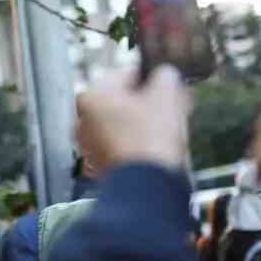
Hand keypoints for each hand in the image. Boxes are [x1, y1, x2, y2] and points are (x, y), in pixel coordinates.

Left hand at [75, 66, 190, 171]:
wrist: (146, 187)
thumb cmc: (152, 138)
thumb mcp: (166, 95)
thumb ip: (165, 75)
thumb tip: (165, 74)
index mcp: (91, 95)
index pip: (128, 73)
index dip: (156, 77)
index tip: (174, 84)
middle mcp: (82, 119)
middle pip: (125, 100)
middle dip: (152, 101)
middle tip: (177, 104)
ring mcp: (88, 145)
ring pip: (123, 122)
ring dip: (147, 120)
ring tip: (172, 125)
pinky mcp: (99, 165)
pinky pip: (121, 144)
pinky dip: (139, 141)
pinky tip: (159, 143)